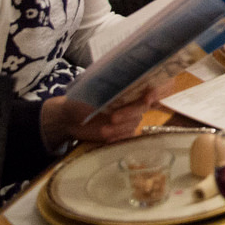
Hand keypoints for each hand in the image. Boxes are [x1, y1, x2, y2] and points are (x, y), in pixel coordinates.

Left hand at [40, 93, 156, 148]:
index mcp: (127, 86)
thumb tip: (120, 87)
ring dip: (119, 128)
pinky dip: (118, 138)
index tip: (149, 96)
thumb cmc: (80, 100)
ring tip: (103, 131)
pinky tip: (106, 138)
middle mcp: (131, 101)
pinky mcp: (123, 132)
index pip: (148, 86)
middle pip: (142, 107)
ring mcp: (129, 118)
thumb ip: (109, 89)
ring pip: (133, 123)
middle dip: (129, 113)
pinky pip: (127, 136)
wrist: (69, 119)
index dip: (154, 91)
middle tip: (113, 118)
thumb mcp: (92, 90)